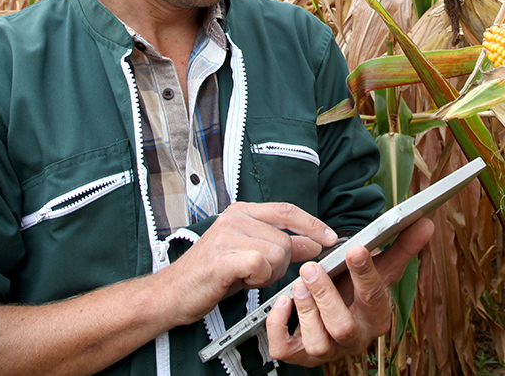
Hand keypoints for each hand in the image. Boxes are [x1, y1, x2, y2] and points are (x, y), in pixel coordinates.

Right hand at [162, 202, 337, 325]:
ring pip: (277, 254)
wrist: (173, 293)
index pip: (287, 211)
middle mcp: (234, 218)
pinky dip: (257, 278)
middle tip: (256, 273)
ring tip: (245, 277)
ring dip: (267, 274)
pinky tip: (242, 281)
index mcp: (242, 212)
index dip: (312, 224)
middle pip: (285, 240)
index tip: (331, 238)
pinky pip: (261, 264)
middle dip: (280, 264)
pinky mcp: (222, 257)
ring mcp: (226, 235)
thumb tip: (314, 243)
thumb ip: (282, 246)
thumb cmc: (211, 274)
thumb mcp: (251, 254)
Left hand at [266, 217, 434, 366]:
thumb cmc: (356, 290)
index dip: (365, 274)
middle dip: (326, 298)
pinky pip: (285, 351)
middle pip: (344, 328)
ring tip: (298, 284)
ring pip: (318, 343)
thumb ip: (401, 247)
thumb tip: (426, 223)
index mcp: (376, 316)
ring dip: (306, 312)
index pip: (375, 297)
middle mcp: (353, 338)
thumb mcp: (379, 269)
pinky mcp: (300, 354)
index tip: (356, 249)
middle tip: (312, 268)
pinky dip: (279, 328)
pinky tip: (282, 303)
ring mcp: (327, 349)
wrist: (336, 311)